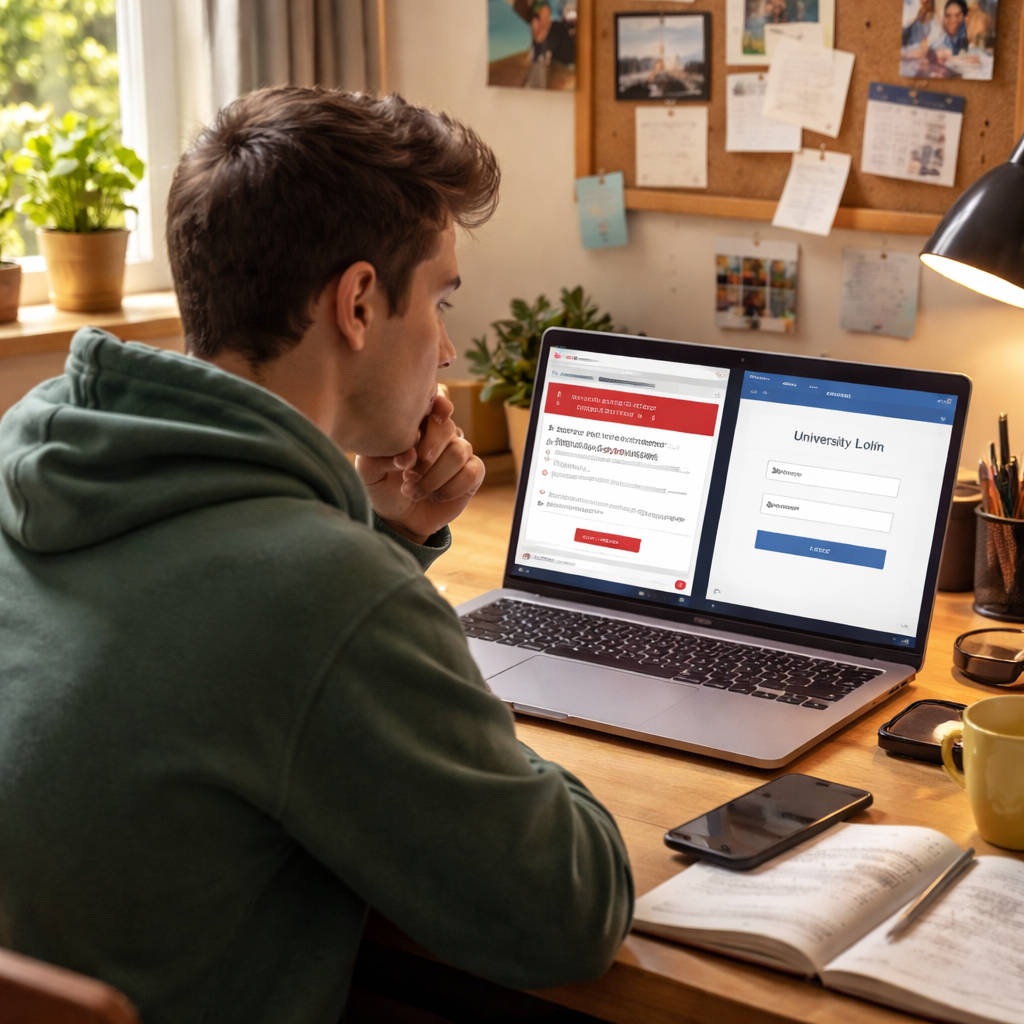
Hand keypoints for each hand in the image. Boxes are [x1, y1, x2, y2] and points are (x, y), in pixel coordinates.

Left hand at [355, 394, 485, 545]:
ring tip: (411, 489)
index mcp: (418, 422)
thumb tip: (408, 456)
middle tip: (410, 470)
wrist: (397, 518)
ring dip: (433, 476)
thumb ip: (380, 456)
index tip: (434, 416)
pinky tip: (434, 495)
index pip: (437, 398)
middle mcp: (442, 434)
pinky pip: (471, 472)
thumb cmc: (382, 486)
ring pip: (459, 452)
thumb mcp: (368, 470)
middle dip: (430, 449)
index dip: (439, 404)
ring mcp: (459, 452)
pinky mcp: (471, 474)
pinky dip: (450, 487)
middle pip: (448, 427)